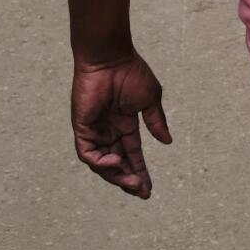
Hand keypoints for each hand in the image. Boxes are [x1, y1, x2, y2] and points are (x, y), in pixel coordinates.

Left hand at [71, 54, 171, 198]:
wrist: (110, 58)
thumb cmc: (131, 73)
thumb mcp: (150, 100)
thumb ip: (156, 122)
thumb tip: (167, 142)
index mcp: (125, 125)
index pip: (132, 154)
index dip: (140, 171)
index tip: (148, 190)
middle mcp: (109, 131)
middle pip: (117, 164)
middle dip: (128, 180)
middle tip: (141, 191)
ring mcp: (94, 130)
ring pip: (101, 164)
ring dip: (116, 175)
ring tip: (131, 181)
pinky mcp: (82, 128)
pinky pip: (88, 153)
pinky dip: (100, 162)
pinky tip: (116, 162)